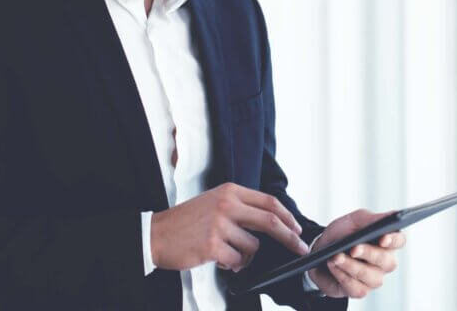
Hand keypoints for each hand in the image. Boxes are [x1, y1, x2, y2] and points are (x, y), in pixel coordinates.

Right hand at [150, 182, 310, 272]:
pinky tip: (218, 259)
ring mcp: (219, 225)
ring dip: (245, 256)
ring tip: (227, 253)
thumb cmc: (186, 221)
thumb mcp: (213, 202)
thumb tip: (270, 222)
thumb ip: (239, 207)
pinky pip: (237, 261)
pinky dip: (232, 265)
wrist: (156, 233)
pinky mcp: (212, 245)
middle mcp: (226, 205)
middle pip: (271, 221)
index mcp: (229, 191)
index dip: (287, 216)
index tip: (297, 229)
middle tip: (300, 248)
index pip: (268, 202)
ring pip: (252, 246)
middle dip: (290, 237)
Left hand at [306, 209, 405, 298]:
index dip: (394, 240)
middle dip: (369, 254)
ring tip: (336, 257)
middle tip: (353, 248)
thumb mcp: (352, 221)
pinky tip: (333, 266)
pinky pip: (357, 288)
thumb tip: (391, 215)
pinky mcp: (360, 290)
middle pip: (387, 261)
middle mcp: (384, 262)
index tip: (383, 238)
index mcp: (386, 241)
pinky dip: (342, 276)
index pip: (399, 240)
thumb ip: (371, 219)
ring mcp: (374, 278)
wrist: (319, 251)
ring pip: (372, 277)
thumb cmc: (340, 235)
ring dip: (351, 266)